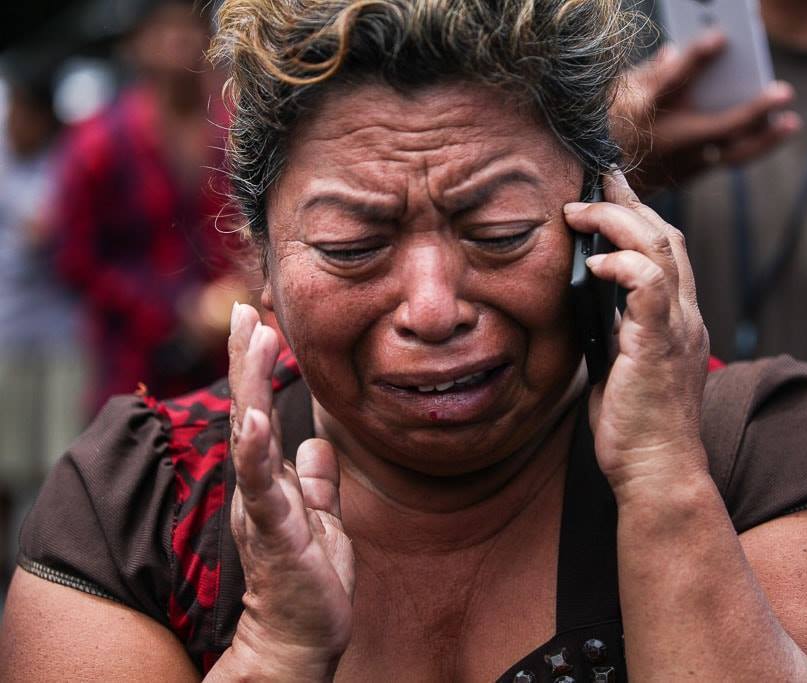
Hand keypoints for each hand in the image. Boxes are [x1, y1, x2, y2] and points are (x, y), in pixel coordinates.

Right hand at [224, 303, 354, 679]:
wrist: (299, 639)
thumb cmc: (308, 582)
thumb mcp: (321, 519)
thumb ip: (315, 479)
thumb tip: (316, 442)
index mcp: (271, 480)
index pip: (261, 414)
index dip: (260, 370)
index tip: (261, 324)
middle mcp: (258, 487)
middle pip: (249, 411)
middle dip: (248, 360)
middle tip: (248, 311)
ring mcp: (262, 507)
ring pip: (250, 435)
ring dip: (251, 386)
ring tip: (253, 340)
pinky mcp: (273, 531)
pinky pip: (262, 486)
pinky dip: (256, 450)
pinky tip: (256, 417)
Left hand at [563, 172, 708, 499]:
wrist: (656, 472)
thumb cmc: (635, 427)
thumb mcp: (622, 367)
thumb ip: (614, 332)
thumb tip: (585, 307)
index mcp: (678, 320)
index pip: (668, 250)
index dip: (639, 215)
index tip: (607, 191)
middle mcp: (686, 316)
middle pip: (667, 236)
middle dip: (628, 201)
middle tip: (593, 179)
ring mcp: (678, 328)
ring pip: (661, 248)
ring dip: (617, 221)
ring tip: (579, 211)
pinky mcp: (660, 345)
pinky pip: (648, 285)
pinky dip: (623, 263)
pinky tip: (596, 262)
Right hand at [611, 34, 800, 194]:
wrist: (601, 181)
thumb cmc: (611, 125)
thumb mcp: (621, 92)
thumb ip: (651, 71)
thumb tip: (676, 52)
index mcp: (643, 110)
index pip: (671, 82)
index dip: (695, 59)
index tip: (720, 37)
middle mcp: (666, 139)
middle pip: (717, 127)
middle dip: (753, 111)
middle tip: (784, 91)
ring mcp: (681, 162)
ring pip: (730, 153)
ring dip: (764, 139)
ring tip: (791, 122)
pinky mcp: (690, 175)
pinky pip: (726, 160)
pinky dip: (752, 145)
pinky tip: (774, 130)